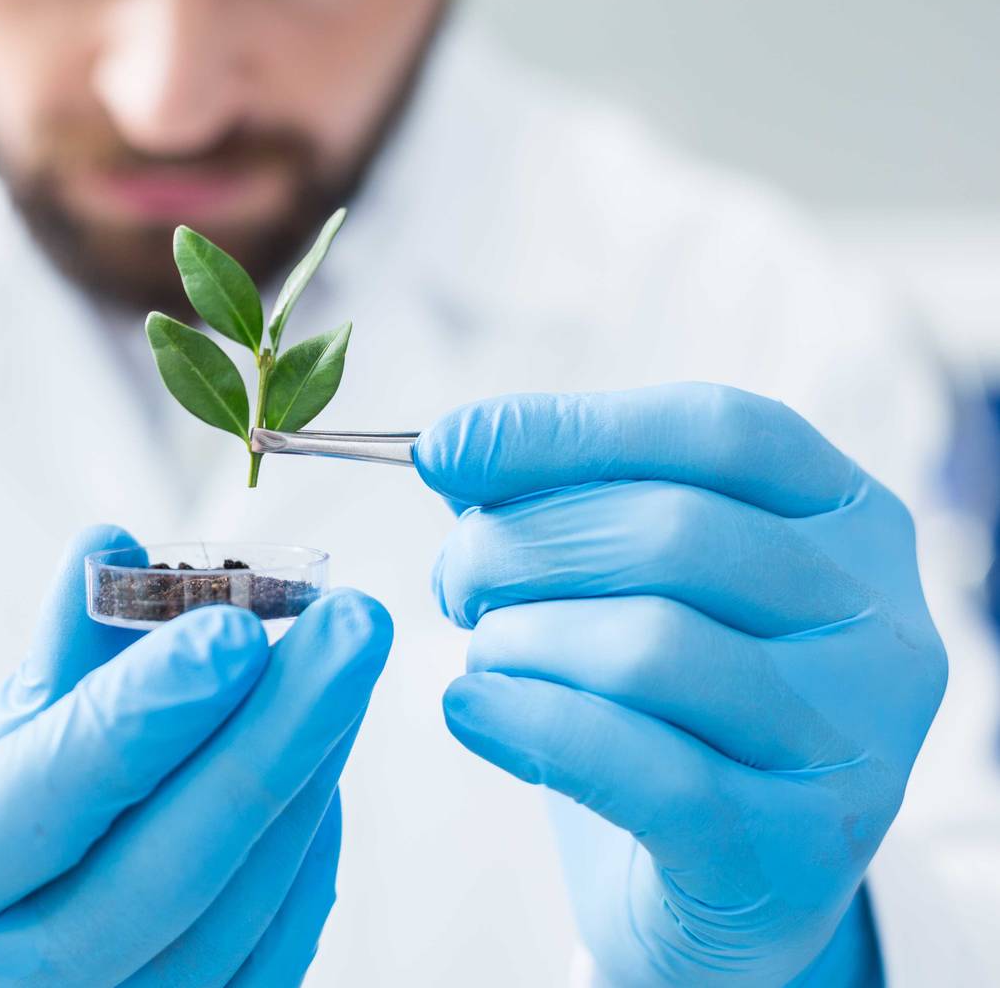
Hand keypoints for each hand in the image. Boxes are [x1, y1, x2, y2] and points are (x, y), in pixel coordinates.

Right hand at [0, 525, 392, 986]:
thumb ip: (49, 668)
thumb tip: (116, 546)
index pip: (44, 799)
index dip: (143, 714)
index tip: (233, 627)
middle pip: (160, 876)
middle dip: (269, 743)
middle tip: (349, 630)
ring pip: (227, 927)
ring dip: (301, 789)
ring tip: (343, 676)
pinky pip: (258, 974)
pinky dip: (302, 869)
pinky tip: (321, 774)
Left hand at [415, 384, 946, 985]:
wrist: (709, 893)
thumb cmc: (661, 710)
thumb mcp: (627, 585)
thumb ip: (553, 505)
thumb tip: (452, 448)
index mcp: (847, 519)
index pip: (718, 431)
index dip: (565, 430)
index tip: (443, 450)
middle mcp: (878, 621)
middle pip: (675, 532)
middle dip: (521, 546)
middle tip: (455, 584)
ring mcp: (854, 742)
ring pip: (652, 647)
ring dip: (520, 640)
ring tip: (480, 656)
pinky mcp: (800, 850)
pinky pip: (644, 768)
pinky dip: (529, 724)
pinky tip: (470, 710)